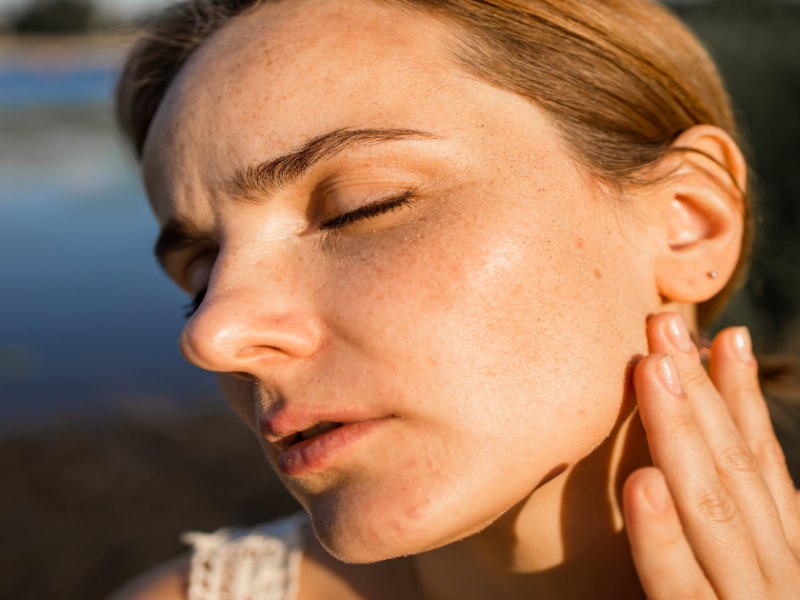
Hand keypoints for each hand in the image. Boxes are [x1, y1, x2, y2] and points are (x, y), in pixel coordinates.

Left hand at [623, 313, 799, 598]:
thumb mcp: (739, 573)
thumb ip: (731, 532)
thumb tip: (685, 472)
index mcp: (785, 555)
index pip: (761, 463)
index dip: (740, 398)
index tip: (724, 335)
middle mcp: (778, 575)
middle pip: (735, 469)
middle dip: (700, 392)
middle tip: (664, 324)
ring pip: (714, 509)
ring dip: (682, 434)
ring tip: (652, 368)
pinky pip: (683, 588)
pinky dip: (663, 537)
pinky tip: (642, 483)